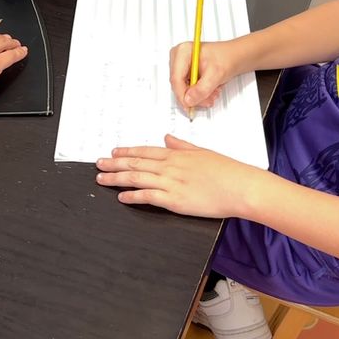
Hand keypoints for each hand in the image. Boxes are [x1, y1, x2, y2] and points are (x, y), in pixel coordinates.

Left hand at [95, 135, 268, 217]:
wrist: (240, 186)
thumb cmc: (227, 170)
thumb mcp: (203, 152)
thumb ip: (182, 145)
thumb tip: (168, 137)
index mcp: (177, 154)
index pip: (145, 151)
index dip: (127, 152)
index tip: (113, 152)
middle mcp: (171, 166)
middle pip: (136, 163)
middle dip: (114, 163)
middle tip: (98, 163)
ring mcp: (172, 183)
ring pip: (137, 178)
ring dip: (116, 178)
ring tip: (101, 179)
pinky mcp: (175, 200)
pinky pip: (148, 197)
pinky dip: (133, 196)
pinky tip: (121, 197)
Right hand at [169, 40, 237, 110]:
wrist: (234, 56)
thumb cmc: (227, 57)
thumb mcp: (216, 74)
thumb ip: (202, 89)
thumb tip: (188, 100)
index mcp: (183, 52)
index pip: (176, 78)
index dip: (182, 95)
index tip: (190, 105)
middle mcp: (179, 57)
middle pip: (178, 85)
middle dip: (194, 96)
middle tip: (208, 99)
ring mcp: (181, 65)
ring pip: (183, 89)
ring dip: (199, 95)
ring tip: (213, 92)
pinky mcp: (185, 72)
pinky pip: (187, 88)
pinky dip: (199, 93)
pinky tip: (210, 90)